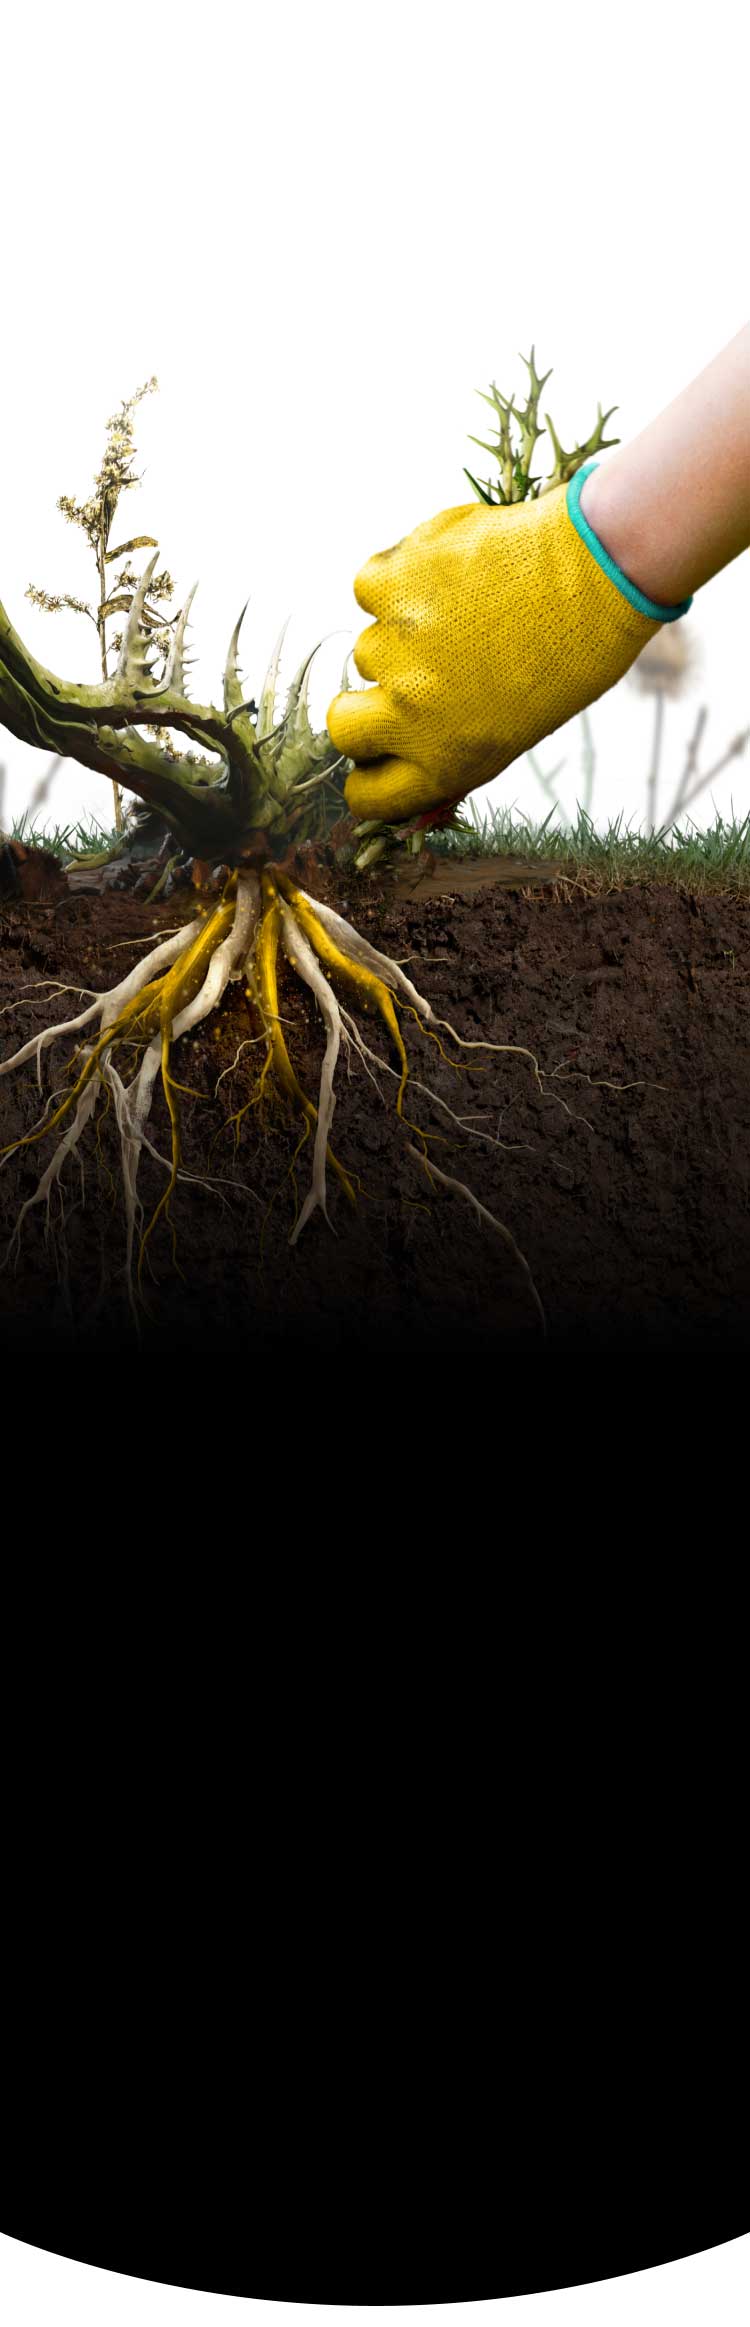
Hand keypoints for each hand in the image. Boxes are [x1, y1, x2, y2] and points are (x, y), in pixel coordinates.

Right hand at [326, 472, 687, 825]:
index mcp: (443, 761)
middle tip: (401, 681)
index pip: (367, 795)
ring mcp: (394, 646)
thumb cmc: (572, 654)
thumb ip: (458, 757)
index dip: (368, 773)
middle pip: (343, 727)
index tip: (378, 754)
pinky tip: (447, 572)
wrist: (598, 571)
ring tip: (460, 613)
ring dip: (399, 634)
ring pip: (366, 648)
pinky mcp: (390, 584)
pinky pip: (369, 587)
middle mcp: (410, 711)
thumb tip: (416, 786)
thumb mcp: (519, 732)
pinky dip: (399, 576)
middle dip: (360, 709)